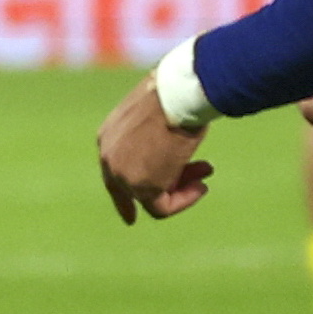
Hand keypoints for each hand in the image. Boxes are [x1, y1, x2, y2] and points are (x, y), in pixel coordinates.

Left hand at [96, 73, 213, 223]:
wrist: (176, 97)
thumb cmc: (173, 96)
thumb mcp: (157, 116)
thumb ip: (154, 138)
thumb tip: (171, 150)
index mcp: (108, 137)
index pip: (113, 171)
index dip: (125, 194)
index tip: (132, 217)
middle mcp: (108, 157)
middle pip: (133, 186)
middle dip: (168, 186)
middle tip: (196, 185)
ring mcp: (121, 174)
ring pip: (150, 199)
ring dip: (182, 191)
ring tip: (204, 180)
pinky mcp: (140, 187)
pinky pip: (162, 207)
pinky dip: (184, 200)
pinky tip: (201, 186)